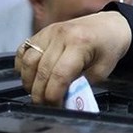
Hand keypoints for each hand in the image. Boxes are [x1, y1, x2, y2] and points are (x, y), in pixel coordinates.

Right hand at [14, 11, 131, 106]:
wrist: (109, 26)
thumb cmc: (109, 47)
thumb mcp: (102, 70)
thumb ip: (82, 84)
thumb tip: (64, 97)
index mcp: (80, 44)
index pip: (59, 75)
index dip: (53, 95)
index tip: (55, 106)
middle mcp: (61, 35)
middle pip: (42, 70)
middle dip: (40, 93)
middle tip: (45, 105)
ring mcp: (49, 32)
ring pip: (28, 61)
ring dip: (29, 81)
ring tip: (37, 93)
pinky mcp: (42, 32)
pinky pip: (24, 51)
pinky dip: (23, 67)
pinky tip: (30, 77)